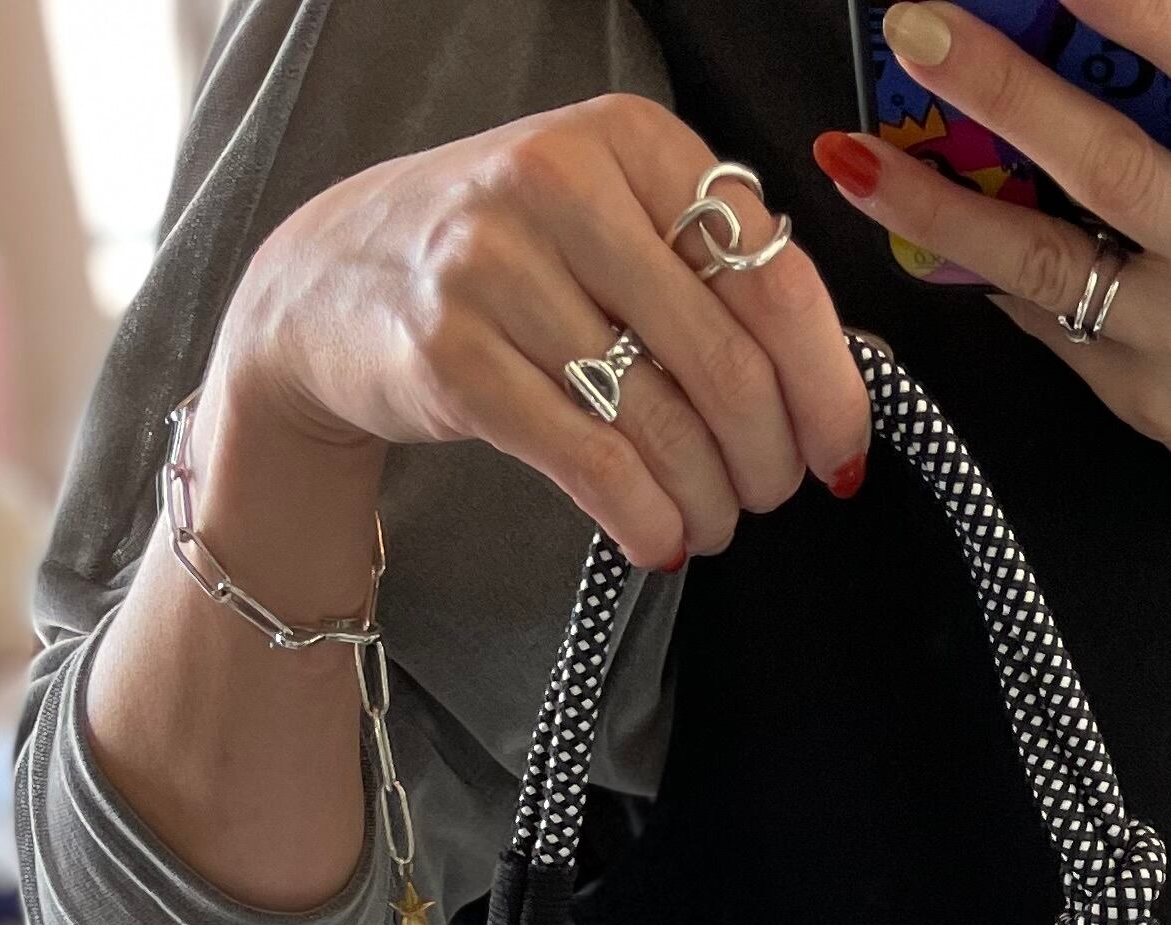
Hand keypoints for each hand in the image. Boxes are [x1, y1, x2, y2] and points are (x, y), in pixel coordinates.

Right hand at [215, 99, 871, 572]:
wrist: (330, 284)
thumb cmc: (503, 263)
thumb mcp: (607, 222)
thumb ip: (707, 271)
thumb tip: (832, 382)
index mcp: (629, 138)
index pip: (773, 275)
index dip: (827, 385)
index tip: (840, 455)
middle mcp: (564, 183)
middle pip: (727, 363)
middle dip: (768, 460)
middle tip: (765, 496)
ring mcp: (497, 268)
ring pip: (663, 424)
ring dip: (709, 502)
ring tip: (709, 523)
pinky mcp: (452, 357)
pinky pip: (592, 463)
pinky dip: (647, 520)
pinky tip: (660, 540)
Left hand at [811, 0, 1170, 678]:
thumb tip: (1076, 27)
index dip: (1151, 13)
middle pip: (1114, 171)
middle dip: (1004, 91)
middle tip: (917, 28)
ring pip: (1048, 267)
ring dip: (939, 207)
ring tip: (854, 154)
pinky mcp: (1144, 403)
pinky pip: (1046, 322)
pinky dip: (987, 268)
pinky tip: (927, 229)